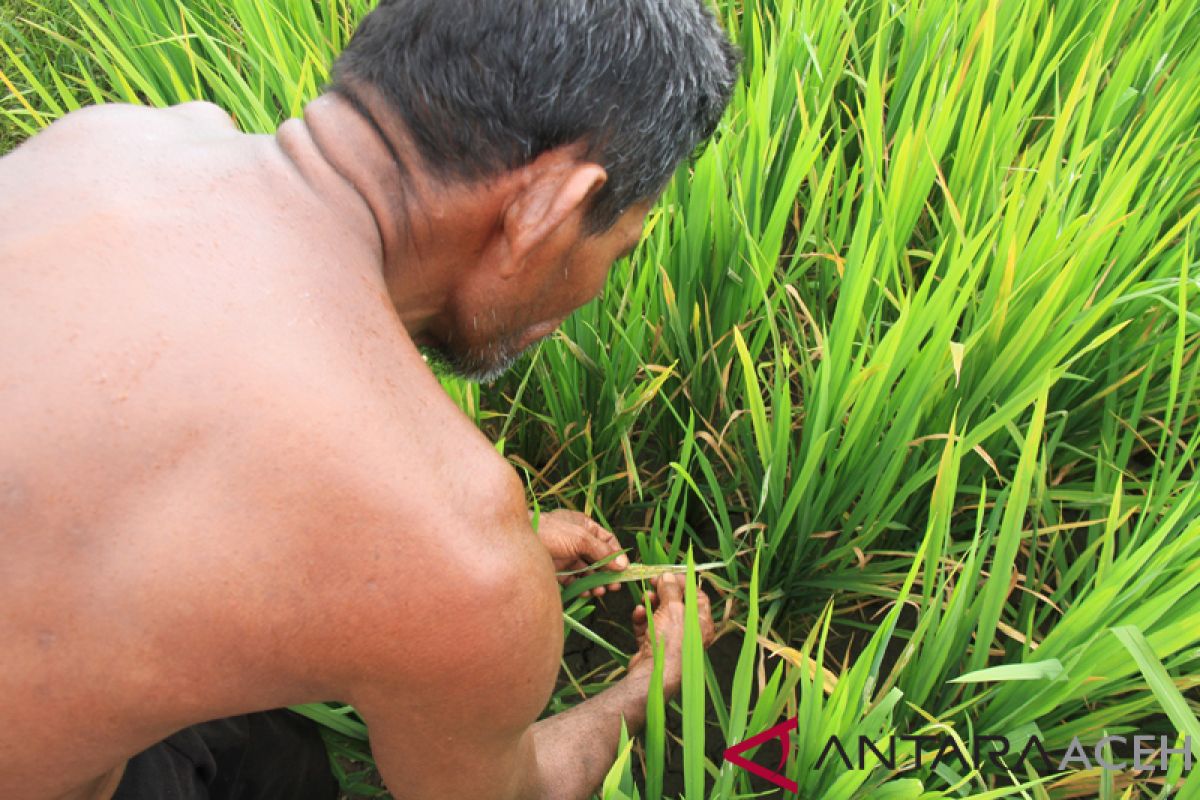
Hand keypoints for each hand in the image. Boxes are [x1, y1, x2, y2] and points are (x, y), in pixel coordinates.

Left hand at [535, 509, 628, 597]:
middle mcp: (576, 540)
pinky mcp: (556, 570)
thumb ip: (602, 552)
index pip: (607, 539)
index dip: (617, 554)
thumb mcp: (580, 538)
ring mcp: (566, 555)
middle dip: (608, 571)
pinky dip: (582, 586)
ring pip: (586, 570)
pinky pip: (573, 579)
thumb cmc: (549, 532)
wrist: (516, 544)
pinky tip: (588, 593)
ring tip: (601, 591)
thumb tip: (623, 564)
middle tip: (615, 586)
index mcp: (583, 526)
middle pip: (598, 557)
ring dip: (596, 581)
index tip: (624, 569)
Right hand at [627, 574, 715, 693]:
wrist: (654, 674)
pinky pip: (648, 627)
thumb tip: (668, 576)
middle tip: (653, 582)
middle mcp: (689, 632)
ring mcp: (671, 640)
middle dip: (663, 592)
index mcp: (701, 624)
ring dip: (651, 604)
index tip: (670, 574)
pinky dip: (642, 619)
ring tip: (645, 598)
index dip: (684, 583)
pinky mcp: (654, 647)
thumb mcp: (673, 609)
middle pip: (676, 604)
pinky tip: (638, 613)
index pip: (697, 597)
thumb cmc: (671, 642)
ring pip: (660, 614)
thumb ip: (670, 590)